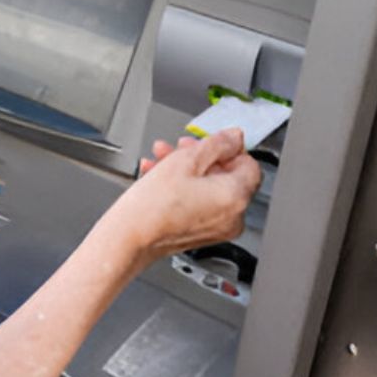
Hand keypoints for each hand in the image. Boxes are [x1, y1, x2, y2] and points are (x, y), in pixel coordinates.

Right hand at [100, 128, 262, 263]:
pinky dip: (184, 189)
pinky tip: (159, 177)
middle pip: (226, 175)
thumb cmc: (152, 207)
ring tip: (162, 160)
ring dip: (187, 170)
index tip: (210, 142)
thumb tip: (234, 138)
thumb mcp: (185, 159)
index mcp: (236, 197)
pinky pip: (200, 204)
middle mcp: (233, 217)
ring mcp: (218, 229)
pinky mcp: (201, 235)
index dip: (227, 148)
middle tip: (181, 148)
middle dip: (201, 157)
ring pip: (209, 188)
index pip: (249, 164)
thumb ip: (217, 143)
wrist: (128, 238)